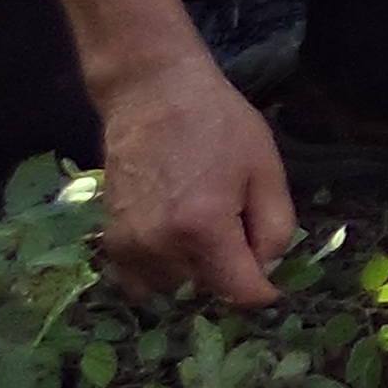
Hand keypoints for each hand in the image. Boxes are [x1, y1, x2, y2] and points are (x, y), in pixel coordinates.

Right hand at [94, 59, 297, 305]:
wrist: (153, 95)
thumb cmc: (219, 124)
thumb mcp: (266, 170)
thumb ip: (275, 228)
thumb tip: (268, 270)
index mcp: (203, 229)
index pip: (239, 292)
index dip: (263, 290)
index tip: (273, 280)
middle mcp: (160, 247)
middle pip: (207, 292)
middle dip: (230, 275)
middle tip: (240, 235)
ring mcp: (129, 247)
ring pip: (173, 290)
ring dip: (196, 275)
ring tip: (207, 232)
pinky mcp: (112, 240)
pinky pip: (139, 281)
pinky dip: (162, 272)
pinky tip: (177, 240)